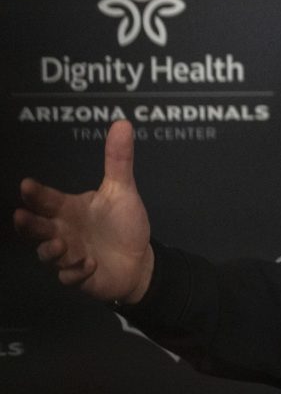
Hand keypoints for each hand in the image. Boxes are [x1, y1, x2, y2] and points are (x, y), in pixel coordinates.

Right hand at [13, 119, 153, 303]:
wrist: (139, 259)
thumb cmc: (124, 224)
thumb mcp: (122, 190)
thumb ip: (118, 160)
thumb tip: (122, 123)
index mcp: (69, 209)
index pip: (47, 199)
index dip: (36, 193)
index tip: (27, 185)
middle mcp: (63, 231)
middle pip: (38, 228)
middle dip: (29, 224)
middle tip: (22, 216)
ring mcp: (69, 255)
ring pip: (48, 255)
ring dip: (51, 251)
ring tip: (61, 244)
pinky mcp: (79, 277)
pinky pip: (70, 277)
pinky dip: (77, 272)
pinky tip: (91, 264)